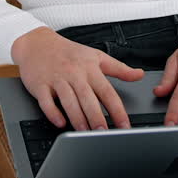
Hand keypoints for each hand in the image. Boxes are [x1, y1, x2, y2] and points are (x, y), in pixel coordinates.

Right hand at [11, 26, 144, 130]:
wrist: (37, 43)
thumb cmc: (68, 52)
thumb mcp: (96, 56)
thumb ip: (119, 68)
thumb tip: (139, 75)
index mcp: (90, 69)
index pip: (107, 91)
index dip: (117, 110)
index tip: (124, 125)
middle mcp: (74, 74)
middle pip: (88, 98)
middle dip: (97, 118)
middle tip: (104, 134)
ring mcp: (57, 79)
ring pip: (69, 101)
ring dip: (78, 118)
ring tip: (85, 133)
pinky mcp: (40, 85)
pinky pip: (46, 101)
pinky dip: (53, 113)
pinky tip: (60, 122)